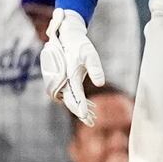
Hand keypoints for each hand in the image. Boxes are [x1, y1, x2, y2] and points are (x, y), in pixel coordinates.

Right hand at [40, 8, 104, 125]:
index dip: (80, 107)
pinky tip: (90, 107)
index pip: (75, 95)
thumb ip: (95, 68)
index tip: (85, 116)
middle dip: (81, 113)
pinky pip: (69, 96)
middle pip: (71, 102)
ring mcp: (61, 82)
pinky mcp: (63, 82)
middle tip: (92, 123)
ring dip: (80, 109)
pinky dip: (78, 102)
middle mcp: (63, 81)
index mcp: (69, 75)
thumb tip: (101, 83)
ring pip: (70, 100)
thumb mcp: (90, 54)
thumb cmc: (80, 45)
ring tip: (93, 119)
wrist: (67, 37)